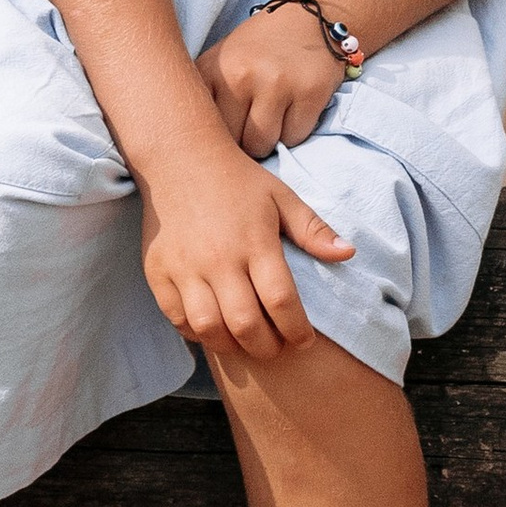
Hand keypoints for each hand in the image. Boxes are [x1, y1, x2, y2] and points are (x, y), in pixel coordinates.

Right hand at [140, 143, 353, 361]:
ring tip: (247, 343)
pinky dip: (197, 333)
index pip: (281, 301)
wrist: (179, 158)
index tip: (305, 340)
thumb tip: (348, 254)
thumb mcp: (282, 197)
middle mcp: (218, 259)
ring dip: (232, 346)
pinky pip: (176, 319)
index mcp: (255, 242)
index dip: (297, 330)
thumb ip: (314, 230)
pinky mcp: (157, 273)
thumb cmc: (238, 181)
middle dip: (267, 346)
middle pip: (245, 324)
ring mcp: (184, 268)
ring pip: (209, 328)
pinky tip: (214, 329)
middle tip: (277, 348)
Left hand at [197, 2, 346, 158]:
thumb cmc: (258, 48)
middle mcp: (241, 75)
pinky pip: (294, 136)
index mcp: (212, 70)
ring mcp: (277, 83)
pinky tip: (294, 109)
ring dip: (270, 140)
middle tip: (253, 123)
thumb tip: (196, 145)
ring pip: (264, 144)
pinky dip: (295, 131)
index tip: (226, 129)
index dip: (218, 138)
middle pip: (234, 142)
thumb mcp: (219, 62)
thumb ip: (205, 96)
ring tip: (273, 116)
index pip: (204, 129)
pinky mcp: (310, 91)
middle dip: (244, 142)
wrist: (309, 17)